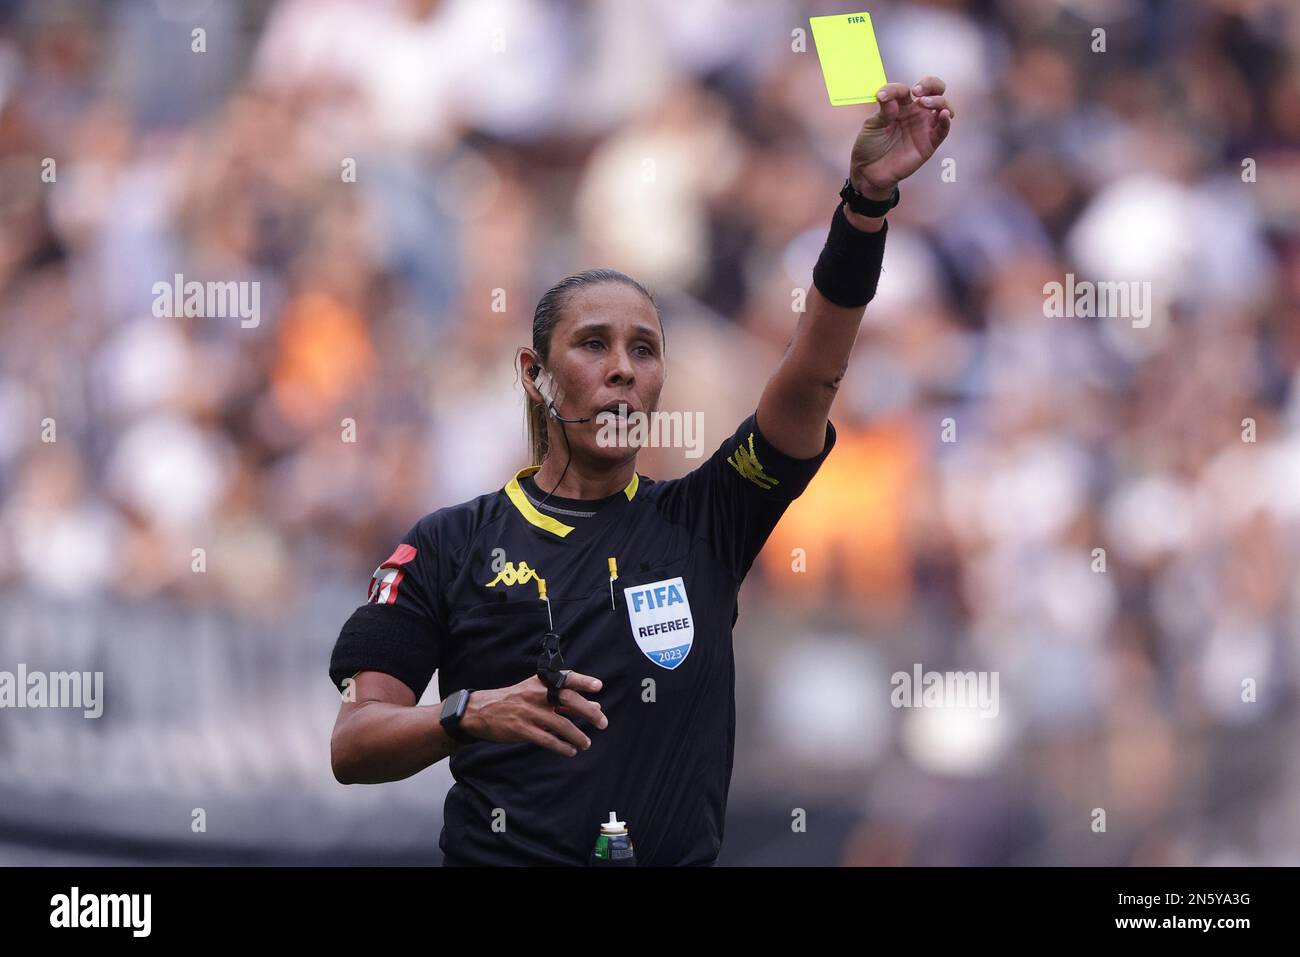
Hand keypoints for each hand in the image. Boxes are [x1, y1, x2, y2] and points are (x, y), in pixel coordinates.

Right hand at [460, 671, 608, 757]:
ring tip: (587, 743)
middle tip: (602, 723)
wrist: (481, 711)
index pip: (565, 678)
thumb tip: (594, 705)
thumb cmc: (513, 701)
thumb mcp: (535, 693)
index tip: (598, 687)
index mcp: (540, 683)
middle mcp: (536, 695)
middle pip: (568, 700)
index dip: (583, 681)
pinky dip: (562, 746)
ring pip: (561, 724)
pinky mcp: (522, 730)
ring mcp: (529, 712)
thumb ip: (563, 700)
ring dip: (578, 735)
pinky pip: (548, 739)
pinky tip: (570, 751)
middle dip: (589, 712)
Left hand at [849, 75, 954, 197]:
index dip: (895, 89)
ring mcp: (924, 127)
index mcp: (900, 105)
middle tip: (917, 91)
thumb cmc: (870, 146)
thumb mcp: (872, 126)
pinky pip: (943, 130)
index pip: (905, 89)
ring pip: (942, 107)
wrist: (868, 172)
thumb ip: (884, 111)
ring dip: (938, 100)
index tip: (881, 97)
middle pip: (934, 90)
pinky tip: (943, 115)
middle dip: (930, 84)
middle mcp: (915, 113)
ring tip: (924, 102)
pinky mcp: (929, 143)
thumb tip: (893, 100)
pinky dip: (946, 121)